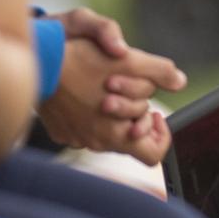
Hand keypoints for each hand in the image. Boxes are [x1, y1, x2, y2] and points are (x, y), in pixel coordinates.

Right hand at [38, 8, 185, 163]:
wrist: (38, 62)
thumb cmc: (82, 61)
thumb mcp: (129, 61)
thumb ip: (159, 72)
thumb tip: (181, 81)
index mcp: (117, 135)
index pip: (153, 156)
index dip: (161, 134)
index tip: (155, 111)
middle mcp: (96, 144)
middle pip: (130, 139)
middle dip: (136, 114)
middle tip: (131, 91)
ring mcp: (76, 138)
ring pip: (106, 131)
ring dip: (114, 113)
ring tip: (108, 86)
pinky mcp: (61, 130)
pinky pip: (84, 127)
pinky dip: (91, 113)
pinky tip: (86, 91)